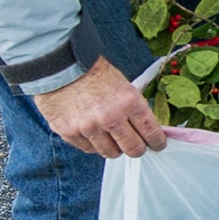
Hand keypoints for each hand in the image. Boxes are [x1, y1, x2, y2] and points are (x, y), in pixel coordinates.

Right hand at [34, 58, 166, 159]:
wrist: (61, 66)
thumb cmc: (95, 74)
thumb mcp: (124, 86)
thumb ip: (135, 109)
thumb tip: (148, 131)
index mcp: (129, 102)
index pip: (151, 133)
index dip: (157, 142)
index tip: (157, 144)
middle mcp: (110, 117)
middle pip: (133, 150)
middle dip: (138, 149)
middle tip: (136, 145)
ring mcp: (89, 128)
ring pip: (111, 153)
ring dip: (114, 147)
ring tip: (111, 136)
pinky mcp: (70, 133)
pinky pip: (89, 149)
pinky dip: (93, 144)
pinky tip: (92, 132)